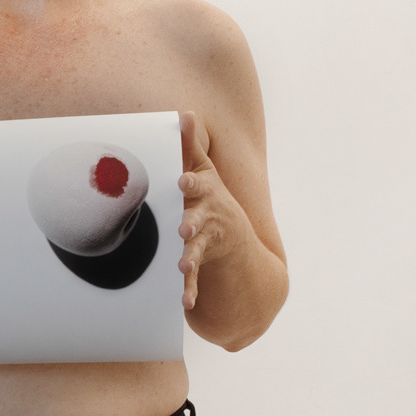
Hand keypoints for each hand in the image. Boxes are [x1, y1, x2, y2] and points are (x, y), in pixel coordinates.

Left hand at [177, 110, 235, 311]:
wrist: (233, 238)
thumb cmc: (208, 197)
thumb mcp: (202, 171)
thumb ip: (189, 146)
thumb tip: (184, 113)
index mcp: (203, 195)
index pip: (196, 186)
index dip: (190, 184)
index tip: (183, 182)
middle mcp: (205, 218)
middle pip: (197, 220)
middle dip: (191, 224)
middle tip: (184, 228)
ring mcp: (204, 243)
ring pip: (196, 251)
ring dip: (190, 259)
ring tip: (183, 267)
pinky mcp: (199, 265)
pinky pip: (193, 280)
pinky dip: (189, 291)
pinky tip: (185, 303)